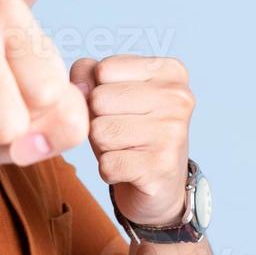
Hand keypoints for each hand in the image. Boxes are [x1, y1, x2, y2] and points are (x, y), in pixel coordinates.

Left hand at [70, 55, 194, 226]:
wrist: (159, 185)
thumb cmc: (131, 132)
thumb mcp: (110, 93)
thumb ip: (88, 73)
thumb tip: (77, 86)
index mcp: (169, 72)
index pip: (103, 69)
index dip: (98, 92)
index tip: (122, 107)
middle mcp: (178, 98)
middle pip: (99, 100)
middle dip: (99, 120)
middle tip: (123, 132)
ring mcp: (173, 132)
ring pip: (100, 132)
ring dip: (103, 147)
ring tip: (127, 149)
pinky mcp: (162, 166)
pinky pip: (107, 164)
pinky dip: (110, 171)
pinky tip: (130, 169)